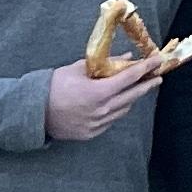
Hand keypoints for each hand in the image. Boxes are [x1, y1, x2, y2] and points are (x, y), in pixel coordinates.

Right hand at [42, 58, 167, 141]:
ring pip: (124, 109)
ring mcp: (97, 124)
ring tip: (137, 88)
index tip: (158, 61)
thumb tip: (126, 57)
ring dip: (132, 98)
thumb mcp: (79, 69)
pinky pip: (111, 120)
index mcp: (99, 92)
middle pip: (133, 95)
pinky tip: (118, 103)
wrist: (33, 113)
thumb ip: (105, 64)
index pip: (130, 77)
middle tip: (157, 77)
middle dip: (147, 85)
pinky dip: (117, 110)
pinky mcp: (91, 133)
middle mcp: (102, 110)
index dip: (146, 67)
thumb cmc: (54, 87)